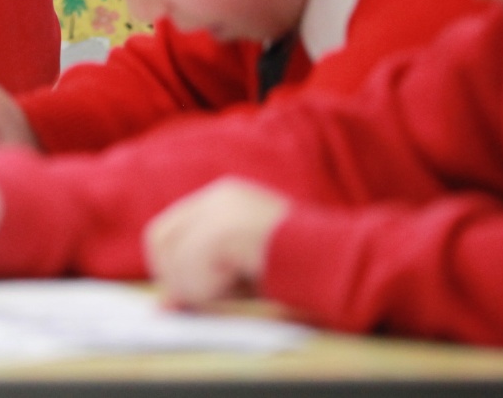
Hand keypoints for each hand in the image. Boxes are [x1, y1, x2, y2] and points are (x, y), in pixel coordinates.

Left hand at [143, 178, 290, 309]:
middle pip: (159, 241)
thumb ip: (202, 283)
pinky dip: (211, 294)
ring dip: (199, 290)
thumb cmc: (302, 270)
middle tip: (213, 297)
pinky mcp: (224, 232)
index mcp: (224, 197)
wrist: (343, 261)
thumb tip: (161, 306)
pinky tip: (243, 290)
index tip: (187, 291)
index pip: (165, 229)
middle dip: (177, 278)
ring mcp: (220, 211)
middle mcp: (217, 197)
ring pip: (174, 262)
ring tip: (238, 292)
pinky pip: (194, 277)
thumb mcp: (245, 273)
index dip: (167, 265)